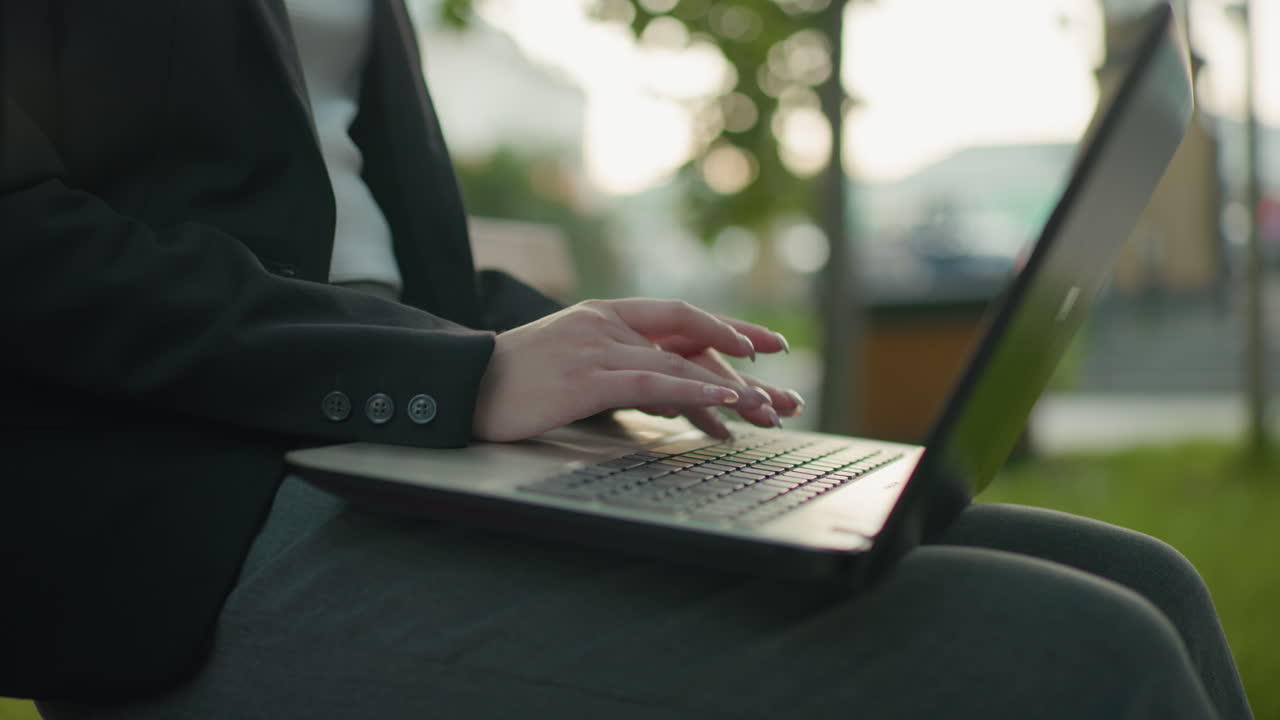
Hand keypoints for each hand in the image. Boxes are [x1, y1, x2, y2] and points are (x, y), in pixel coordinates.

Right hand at [471, 299, 782, 441]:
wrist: (462, 386)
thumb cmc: (514, 382)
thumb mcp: (570, 361)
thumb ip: (615, 364)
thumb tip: (663, 389)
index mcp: (604, 315)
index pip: (679, 315)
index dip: (723, 326)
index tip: (762, 343)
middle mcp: (607, 323)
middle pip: (691, 335)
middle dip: (741, 354)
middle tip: (782, 377)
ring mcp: (598, 348)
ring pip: (680, 363)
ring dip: (729, 388)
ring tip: (767, 408)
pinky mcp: (587, 378)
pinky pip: (653, 382)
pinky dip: (694, 393)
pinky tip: (724, 404)